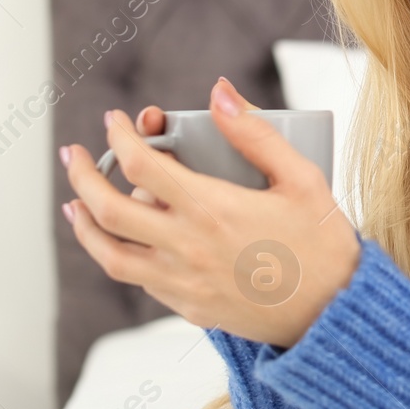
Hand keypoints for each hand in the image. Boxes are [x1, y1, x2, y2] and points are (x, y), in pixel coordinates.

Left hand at [60, 76, 361, 347]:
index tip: (117, 120)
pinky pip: (140, 280)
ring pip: (110, 254)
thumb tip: (218, 92)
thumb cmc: (323, 244)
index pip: (141, 164)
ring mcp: (183, 284)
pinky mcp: (189, 309)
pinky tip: (123, 241)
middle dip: (83, 176)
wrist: (335, 315)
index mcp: (213, 209)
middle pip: (108, 210)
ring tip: (76, 204)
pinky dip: (120, 255)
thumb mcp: (301, 178)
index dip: (120, 136)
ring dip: (85, 225)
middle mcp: (188, 248)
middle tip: (75, 154)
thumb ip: (255, 133)